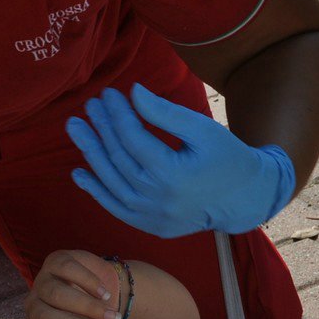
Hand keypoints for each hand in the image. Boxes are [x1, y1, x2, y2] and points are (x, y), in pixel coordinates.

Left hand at [24, 250, 121, 318]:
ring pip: (56, 293)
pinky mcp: (56, 261)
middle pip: (45, 317)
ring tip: (113, 318)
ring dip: (87, 307)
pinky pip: (66, 269)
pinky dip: (88, 282)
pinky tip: (105, 294)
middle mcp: (34, 306)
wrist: (102, 292)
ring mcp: (43, 281)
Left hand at [66, 84, 294, 237]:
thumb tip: (132, 92)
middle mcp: (157, 198)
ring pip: (111, 181)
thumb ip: (165, 113)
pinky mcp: (150, 226)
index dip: (118, 113)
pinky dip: (96, 191)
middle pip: (118, 158)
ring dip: (90, 152)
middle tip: (90, 104)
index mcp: (172, 173)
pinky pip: (115, 207)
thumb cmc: (226, 157)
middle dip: (101, 127)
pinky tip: (79, 172)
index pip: (132, 138)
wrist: (242, 199)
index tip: (108, 94)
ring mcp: (150, 216)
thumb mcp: (201, 129)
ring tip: (76, 127)